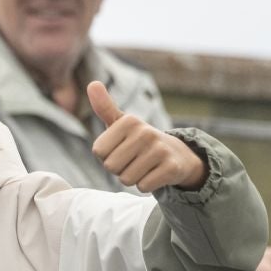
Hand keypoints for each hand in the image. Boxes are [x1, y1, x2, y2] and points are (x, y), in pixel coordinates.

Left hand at [87, 81, 204, 192]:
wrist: (177, 154)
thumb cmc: (139, 140)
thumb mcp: (121, 123)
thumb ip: (104, 106)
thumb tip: (93, 84)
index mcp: (128, 121)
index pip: (98, 152)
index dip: (106, 156)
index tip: (121, 149)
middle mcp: (144, 132)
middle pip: (111, 167)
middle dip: (119, 169)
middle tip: (133, 160)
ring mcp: (159, 150)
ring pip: (126, 179)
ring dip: (132, 178)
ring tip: (144, 166)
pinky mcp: (171, 168)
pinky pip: (143, 186)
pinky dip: (146, 185)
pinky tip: (155, 174)